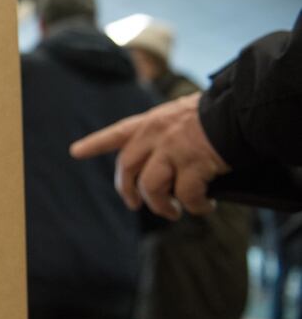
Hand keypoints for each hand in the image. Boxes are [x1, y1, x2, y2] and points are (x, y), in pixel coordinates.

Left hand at [69, 93, 230, 219]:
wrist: (242, 107)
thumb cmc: (219, 112)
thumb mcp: (182, 115)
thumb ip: (166, 135)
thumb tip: (164, 167)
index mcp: (152, 122)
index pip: (117, 133)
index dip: (95, 143)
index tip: (75, 151)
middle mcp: (156, 135)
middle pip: (127, 169)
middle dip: (128, 191)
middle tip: (136, 204)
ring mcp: (173, 150)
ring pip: (151, 188)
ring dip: (160, 206)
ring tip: (172, 211)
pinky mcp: (193, 164)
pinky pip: (186, 196)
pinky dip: (195, 207)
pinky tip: (204, 207)